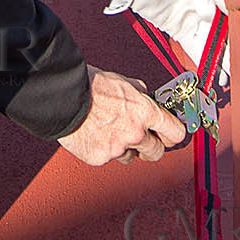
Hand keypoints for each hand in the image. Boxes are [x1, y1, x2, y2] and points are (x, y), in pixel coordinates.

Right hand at [57, 65, 184, 165]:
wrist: (64, 97)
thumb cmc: (91, 85)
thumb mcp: (123, 82)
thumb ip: (139, 93)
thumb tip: (145, 96)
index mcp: (145, 112)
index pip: (175, 132)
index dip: (175, 134)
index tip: (172, 134)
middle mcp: (135, 133)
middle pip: (157, 152)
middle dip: (152, 146)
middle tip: (145, 140)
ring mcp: (118, 148)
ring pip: (131, 156)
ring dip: (126, 148)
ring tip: (110, 131)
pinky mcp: (101, 158)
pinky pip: (109, 158)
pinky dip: (105, 149)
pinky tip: (95, 134)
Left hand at [105, 0, 229, 85]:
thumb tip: (232, 8)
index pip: (232, 9)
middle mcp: (207, 5)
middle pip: (224, 28)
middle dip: (233, 45)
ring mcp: (194, 19)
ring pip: (212, 41)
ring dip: (222, 57)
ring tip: (232, 72)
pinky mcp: (180, 31)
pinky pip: (195, 48)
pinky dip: (205, 61)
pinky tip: (215, 72)